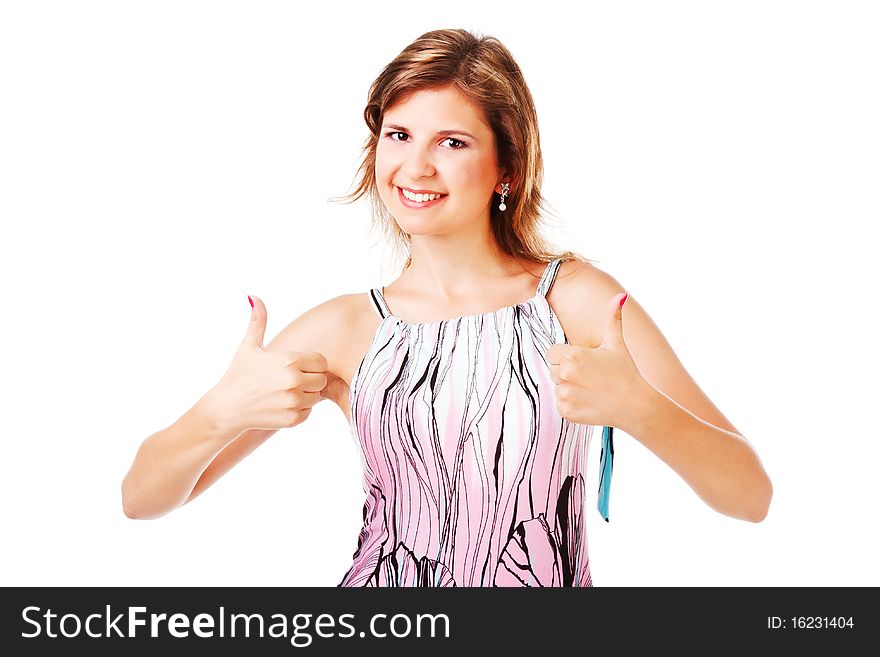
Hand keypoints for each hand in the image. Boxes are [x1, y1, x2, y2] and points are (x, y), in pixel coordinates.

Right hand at [202, 295, 327, 435]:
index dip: (311, 364)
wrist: (226, 409)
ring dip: (305, 395)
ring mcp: (294, 401)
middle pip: (321, 379)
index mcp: (289, 360)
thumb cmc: (238, 375)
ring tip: (283, 393)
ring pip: (316, 396)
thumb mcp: (248, 346)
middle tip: (288, 381)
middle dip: (309, 380)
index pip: (321, 361)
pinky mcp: (292, 419)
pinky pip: (308, 412)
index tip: (296, 367)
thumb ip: (258, 321)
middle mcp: (294, 380)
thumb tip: (254, 297)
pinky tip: (280, 405)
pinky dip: (299, 411)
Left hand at [546, 292, 648, 429]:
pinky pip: (560, 404)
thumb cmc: (626, 372)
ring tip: (591, 388)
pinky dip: (571, 404)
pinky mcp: (566, 412)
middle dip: (567, 372)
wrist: (636, 405)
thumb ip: (613, 318)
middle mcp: (565, 374)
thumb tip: (620, 296)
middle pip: (553, 370)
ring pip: (557, 387)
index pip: (552, 353)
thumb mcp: (617, 343)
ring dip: (569, 388)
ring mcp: (564, 394)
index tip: (582, 362)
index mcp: (572, 355)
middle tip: (589, 376)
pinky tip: (589, 401)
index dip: (565, 356)